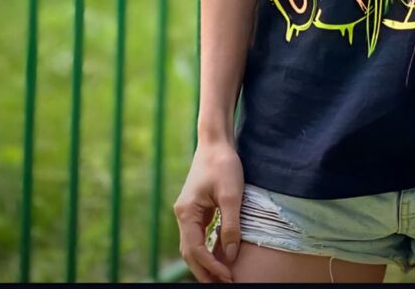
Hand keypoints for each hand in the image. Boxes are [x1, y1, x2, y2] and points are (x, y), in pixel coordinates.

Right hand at [174, 139, 242, 282]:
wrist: (216, 140)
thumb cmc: (223, 163)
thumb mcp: (231, 195)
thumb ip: (231, 226)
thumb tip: (230, 255)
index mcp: (186, 212)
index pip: (195, 250)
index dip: (211, 266)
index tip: (228, 277)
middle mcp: (183, 214)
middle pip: (190, 253)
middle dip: (205, 271)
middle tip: (225, 284)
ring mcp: (188, 212)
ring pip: (193, 246)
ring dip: (205, 263)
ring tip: (222, 277)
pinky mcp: (197, 208)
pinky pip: (199, 236)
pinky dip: (207, 249)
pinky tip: (220, 257)